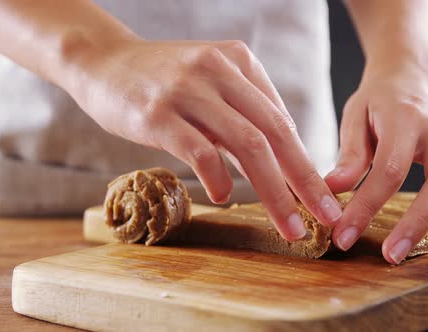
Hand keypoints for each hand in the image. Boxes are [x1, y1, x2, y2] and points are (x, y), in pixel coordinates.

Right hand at [67, 38, 343, 239]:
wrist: (102, 61)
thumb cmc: (158, 80)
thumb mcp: (206, 84)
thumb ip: (239, 116)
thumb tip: (275, 163)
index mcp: (238, 61)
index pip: (280, 120)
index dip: (304, 162)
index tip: (319, 196)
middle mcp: (218, 71)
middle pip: (274, 133)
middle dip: (304, 180)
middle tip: (325, 216)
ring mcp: (188, 90)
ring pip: (247, 144)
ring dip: (273, 191)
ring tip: (287, 225)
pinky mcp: (158, 113)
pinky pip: (200, 151)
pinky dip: (218, 178)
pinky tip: (223, 197)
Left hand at [325, 58, 427, 263]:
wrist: (412, 72)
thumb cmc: (379, 98)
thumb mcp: (355, 116)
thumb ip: (350, 154)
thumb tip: (334, 189)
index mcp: (404, 119)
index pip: (388, 170)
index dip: (366, 206)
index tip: (343, 234)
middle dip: (416, 220)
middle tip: (390, 254)